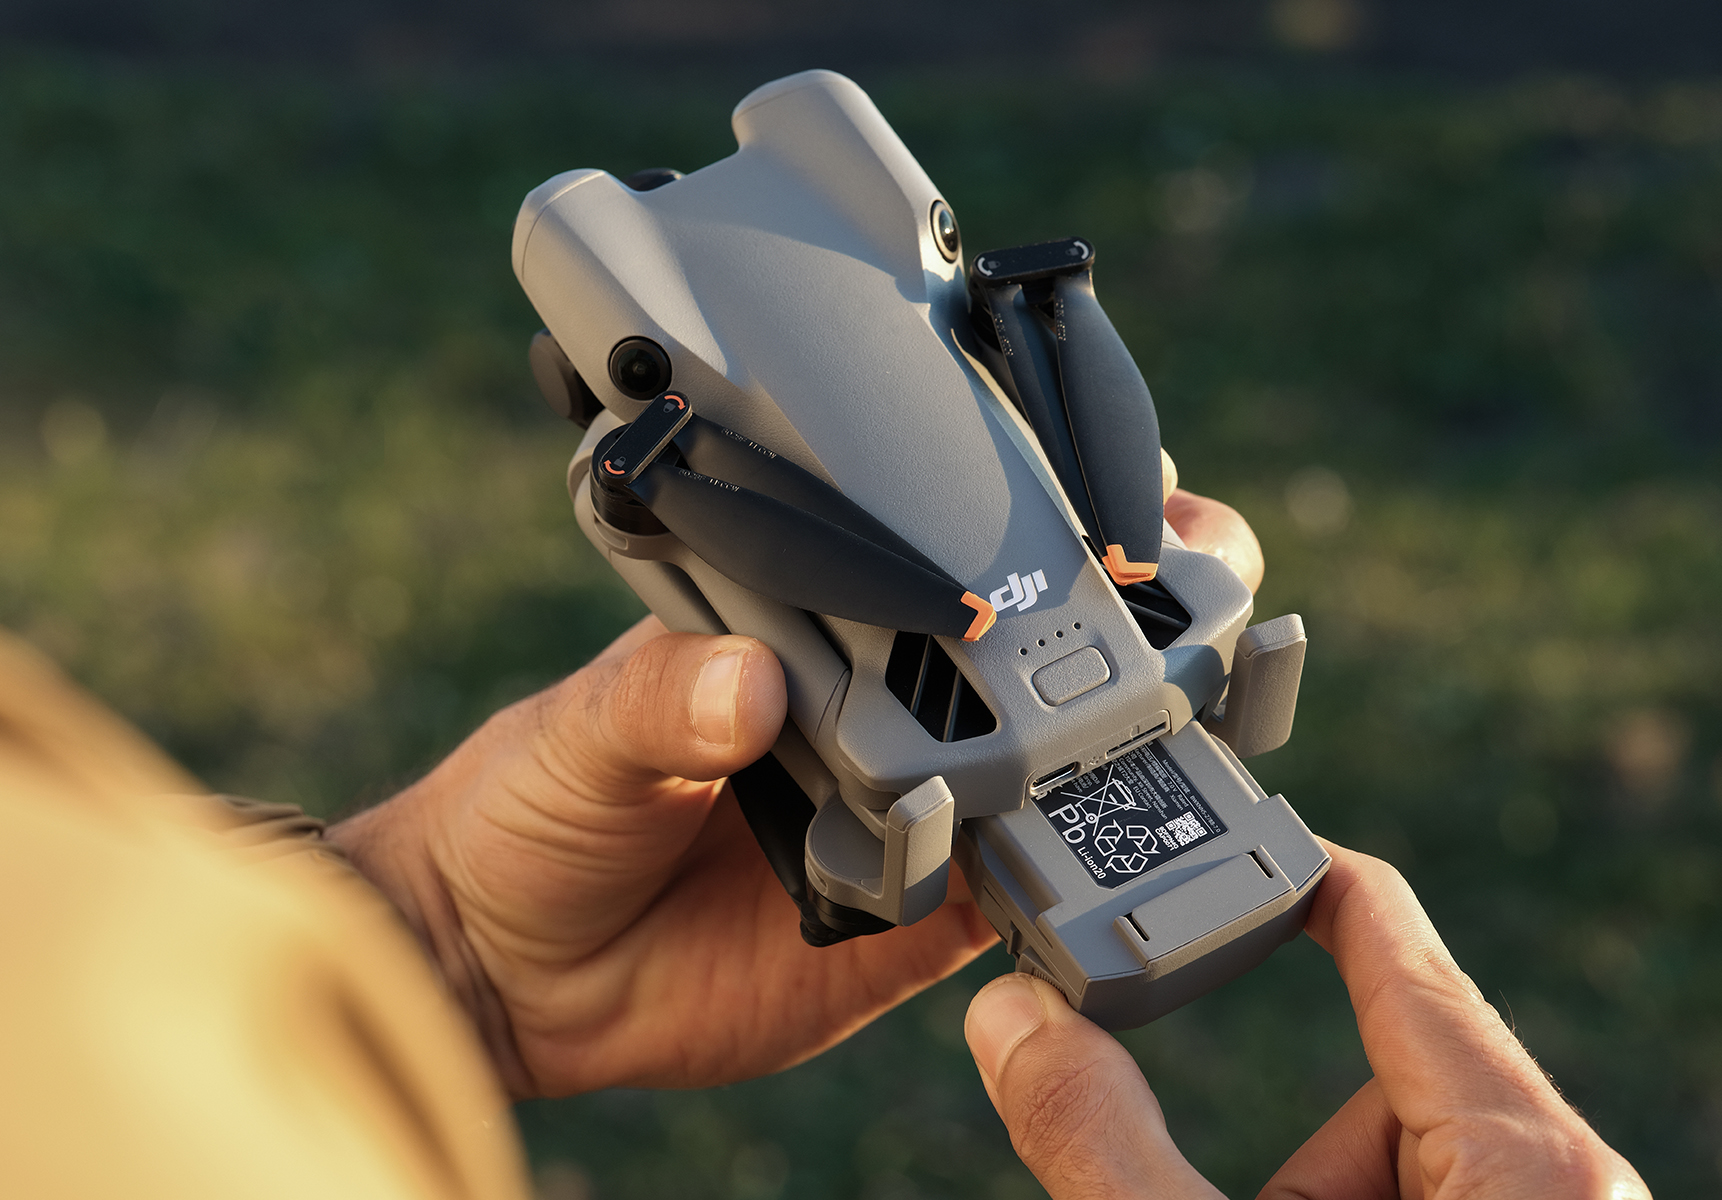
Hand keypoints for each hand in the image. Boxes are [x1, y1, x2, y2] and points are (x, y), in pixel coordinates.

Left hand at [329, 466, 1261, 1098]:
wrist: (513, 974)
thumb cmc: (531, 810)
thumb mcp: (577, 734)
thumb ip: (657, 703)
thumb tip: (746, 684)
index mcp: (810, 628)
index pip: (933, 550)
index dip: (1030, 513)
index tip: (1112, 484)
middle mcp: (882, 706)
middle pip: (1034, 647)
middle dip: (1136, 602)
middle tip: (1205, 566)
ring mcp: (915, 811)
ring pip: (1054, 765)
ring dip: (1135, 732)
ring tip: (1208, 694)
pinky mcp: (920, 920)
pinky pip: (1016, 896)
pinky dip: (1070, 878)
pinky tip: (1124, 852)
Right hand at [963, 842, 1651, 1198]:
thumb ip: (1104, 1146)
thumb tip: (1012, 1024)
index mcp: (1524, 1159)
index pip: (1403, 950)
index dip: (1312, 878)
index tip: (1255, 834)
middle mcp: (1576, 1189)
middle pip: (1397, 1077)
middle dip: (1295, 1150)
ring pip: (1416, 1158)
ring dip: (1320, 1199)